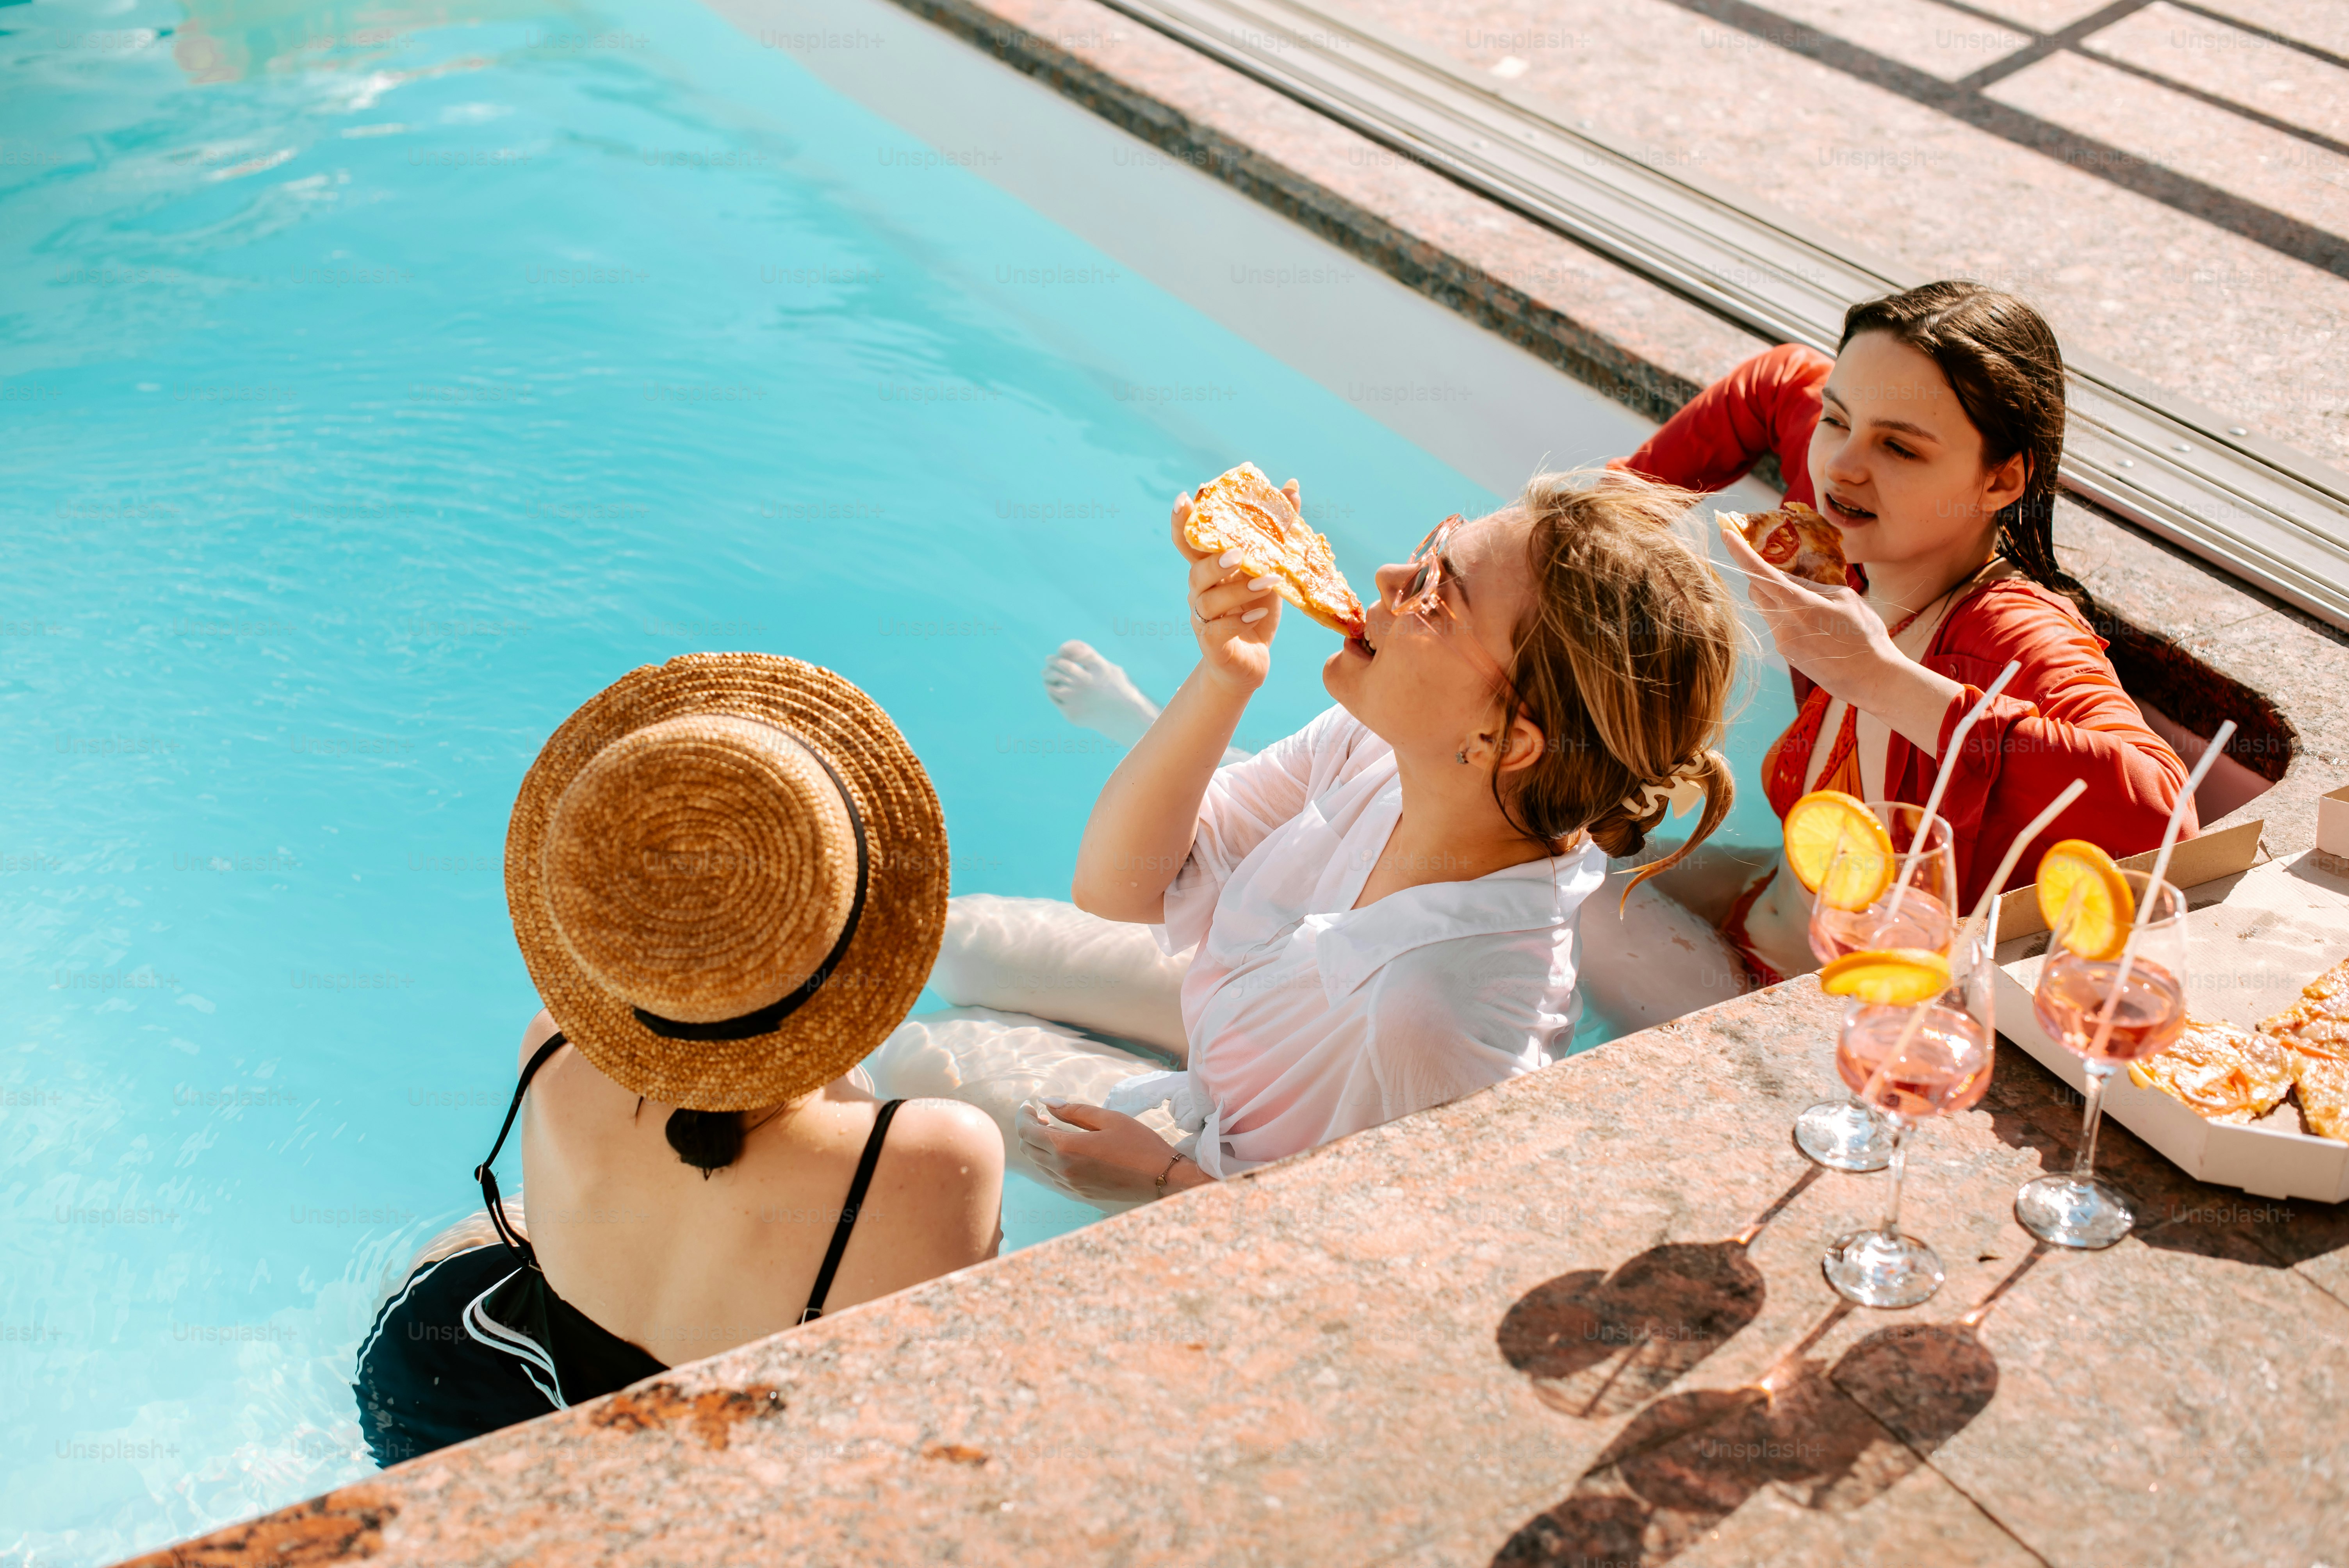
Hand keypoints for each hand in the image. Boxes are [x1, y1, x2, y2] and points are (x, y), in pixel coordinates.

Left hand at [1015, 1098, 1189, 1208]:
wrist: (1161, 1179)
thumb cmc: (1139, 1144)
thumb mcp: (1109, 1118)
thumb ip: (1074, 1110)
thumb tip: (1048, 1102)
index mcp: (1068, 1149)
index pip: (1028, 1132)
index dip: (1023, 1116)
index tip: (1029, 1106)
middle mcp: (1064, 1171)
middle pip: (1028, 1149)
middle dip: (1028, 1130)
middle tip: (1041, 1116)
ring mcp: (1071, 1186)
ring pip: (1039, 1164)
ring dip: (1039, 1146)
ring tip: (1054, 1130)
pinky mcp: (1079, 1194)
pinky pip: (1053, 1176)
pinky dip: (1051, 1160)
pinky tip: (1067, 1150)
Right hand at [1169, 478, 1299, 696]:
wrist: (1250, 661)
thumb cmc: (1256, 609)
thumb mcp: (1270, 568)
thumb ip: (1277, 529)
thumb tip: (1291, 485)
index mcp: (1208, 568)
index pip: (1188, 542)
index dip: (1182, 522)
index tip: (1184, 498)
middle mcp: (1199, 591)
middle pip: (1196, 571)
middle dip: (1215, 560)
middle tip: (1239, 554)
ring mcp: (1203, 619)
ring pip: (1210, 600)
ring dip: (1240, 590)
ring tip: (1270, 583)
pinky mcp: (1212, 644)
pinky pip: (1219, 630)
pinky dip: (1239, 620)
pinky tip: (1259, 613)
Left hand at [1718, 517, 1900, 710]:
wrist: (1871, 679)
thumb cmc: (1866, 635)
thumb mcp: (1845, 599)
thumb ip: (1813, 585)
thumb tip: (1791, 578)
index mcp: (1799, 605)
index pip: (1760, 573)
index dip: (1740, 552)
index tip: (1726, 533)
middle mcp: (1784, 625)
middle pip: (1756, 590)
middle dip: (1760, 574)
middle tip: (1775, 563)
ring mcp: (1783, 642)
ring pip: (1766, 609)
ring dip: (1776, 596)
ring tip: (1806, 596)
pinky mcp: (1787, 654)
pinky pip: (1778, 626)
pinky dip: (1786, 614)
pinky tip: (1813, 619)